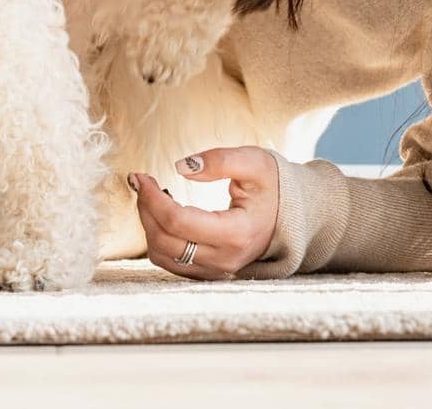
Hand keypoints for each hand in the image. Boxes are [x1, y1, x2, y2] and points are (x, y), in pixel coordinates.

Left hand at [127, 145, 278, 280]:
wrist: (291, 215)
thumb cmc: (273, 186)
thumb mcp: (254, 163)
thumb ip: (220, 160)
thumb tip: (180, 167)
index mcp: (236, 233)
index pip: (179, 222)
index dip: (152, 198)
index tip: (140, 176)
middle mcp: (224, 259)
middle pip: (165, 241)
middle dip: (146, 209)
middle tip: (141, 181)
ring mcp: (216, 270)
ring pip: (163, 256)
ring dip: (149, 224)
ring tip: (151, 195)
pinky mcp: (209, 272)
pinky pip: (171, 261)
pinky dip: (159, 237)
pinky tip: (163, 212)